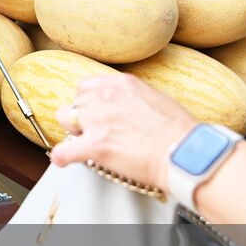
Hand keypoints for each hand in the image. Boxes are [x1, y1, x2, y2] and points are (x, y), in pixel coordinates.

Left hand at [49, 74, 198, 193]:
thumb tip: (126, 108)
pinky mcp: (94, 145)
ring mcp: (97, 120)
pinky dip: (61, 157)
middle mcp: (105, 97)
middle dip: (81, 116)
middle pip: (76, 101)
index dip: (89, 101)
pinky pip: (63, 151)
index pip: (88, 86)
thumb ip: (133, 98)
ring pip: (64, 119)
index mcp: (120, 84)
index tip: (94, 112)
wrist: (183, 152)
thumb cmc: (179, 132)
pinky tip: (64, 160)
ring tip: (81, 143)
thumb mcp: (156, 98)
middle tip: (91, 130)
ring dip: (72, 131)